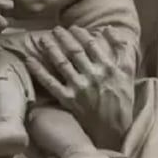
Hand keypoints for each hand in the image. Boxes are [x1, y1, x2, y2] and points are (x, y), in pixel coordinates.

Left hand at [24, 26, 133, 148]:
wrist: (115, 129)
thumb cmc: (122, 100)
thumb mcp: (127, 72)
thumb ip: (121, 48)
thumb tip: (110, 28)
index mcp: (108, 67)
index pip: (91, 45)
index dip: (80, 34)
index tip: (73, 28)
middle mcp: (93, 76)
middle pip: (74, 51)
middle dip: (63, 37)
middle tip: (55, 29)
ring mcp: (79, 88)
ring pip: (62, 63)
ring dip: (51, 49)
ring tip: (42, 39)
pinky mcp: (68, 100)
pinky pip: (50, 83)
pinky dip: (39, 71)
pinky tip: (30, 60)